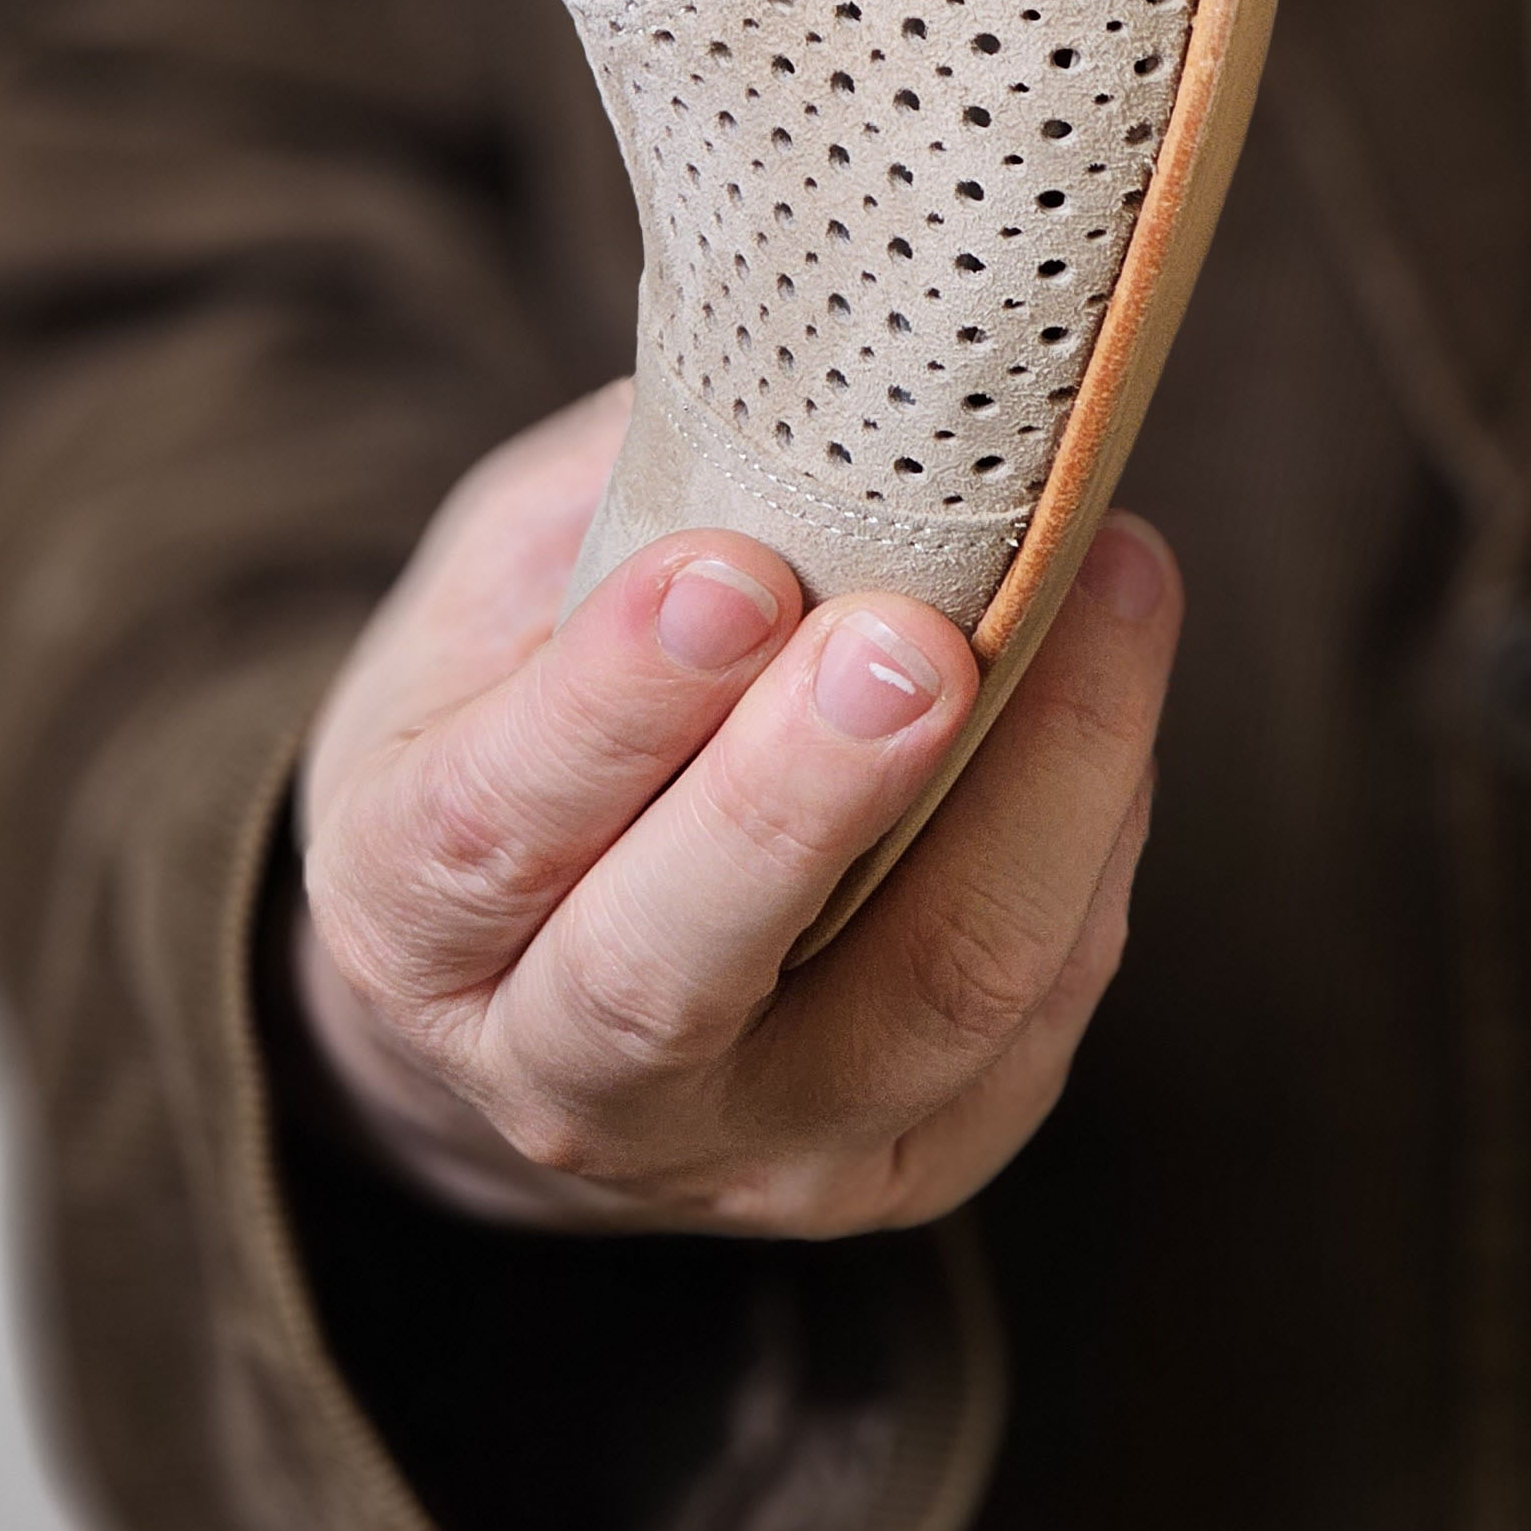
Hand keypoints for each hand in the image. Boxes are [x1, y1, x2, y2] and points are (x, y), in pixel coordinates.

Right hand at [287, 387, 1180, 1232]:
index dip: (613, 706)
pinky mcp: (905, 1169)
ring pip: (912, 1009)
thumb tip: (809, 362)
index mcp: (412, 918)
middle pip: (676, 970)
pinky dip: (1091, 848)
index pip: (493, 832)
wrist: (535, 996)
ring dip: (1034, 799)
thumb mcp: (499, 592)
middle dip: (806, 796)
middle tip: (918, 639)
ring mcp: (743, 1150)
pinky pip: (1029, 1024)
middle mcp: (557, 1079)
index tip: (727, 576)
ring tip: (1112, 589)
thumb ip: (620, 497)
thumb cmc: (525, 724)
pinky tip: (1118, 692)